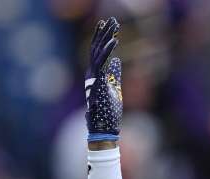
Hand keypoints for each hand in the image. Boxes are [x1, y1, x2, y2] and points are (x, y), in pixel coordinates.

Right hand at [85, 17, 122, 141]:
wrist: (104, 128)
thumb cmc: (109, 113)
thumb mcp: (115, 89)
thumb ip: (115, 74)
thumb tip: (118, 61)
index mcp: (95, 76)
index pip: (98, 53)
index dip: (102, 39)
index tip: (109, 26)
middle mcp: (92, 74)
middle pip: (96, 48)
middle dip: (103, 33)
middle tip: (110, 20)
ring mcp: (93, 77)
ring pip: (98, 51)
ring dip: (106, 37)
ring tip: (113, 24)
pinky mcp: (97, 81)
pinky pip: (102, 61)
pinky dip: (108, 49)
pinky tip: (115, 40)